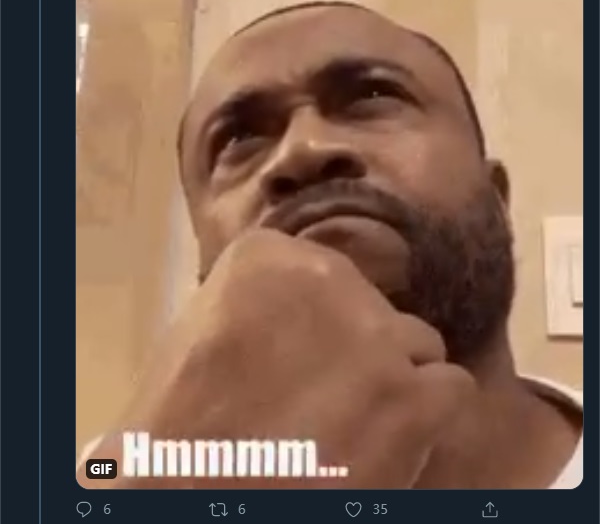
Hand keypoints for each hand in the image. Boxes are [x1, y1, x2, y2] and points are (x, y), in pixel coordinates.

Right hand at [78, 228, 474, 488]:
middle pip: (372, 307)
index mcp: (266, 256)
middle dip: (355, 346)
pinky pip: (450, 386)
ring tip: (356, 421)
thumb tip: (302, 312)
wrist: (186, 497)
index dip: (316, 318)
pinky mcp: (413, 399)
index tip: (297, 351)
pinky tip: (390, 438)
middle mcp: (329, 279)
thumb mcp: (203, 332)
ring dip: (392, 378)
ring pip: (417, 344)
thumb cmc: (180, 424)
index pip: (323, 272)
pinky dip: (428, 415)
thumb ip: (261, 304)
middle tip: (323, 393)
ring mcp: (376, 338)